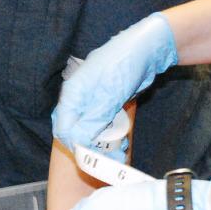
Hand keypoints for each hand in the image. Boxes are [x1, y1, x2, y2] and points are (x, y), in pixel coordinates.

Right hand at [53, 13, 177, 149]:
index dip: (76, 145)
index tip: (93, 158)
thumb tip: (78, 144)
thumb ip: (92, 122)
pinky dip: (111, 136)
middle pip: (75, 131)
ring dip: (103, 144)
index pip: (64, 128)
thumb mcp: (108, 97)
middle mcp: (79, 99)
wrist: (147, 49)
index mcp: (72, 94)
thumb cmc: (124, 65)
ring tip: (120, 151)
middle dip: (91, 148)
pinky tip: (122, 141)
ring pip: (90, 131)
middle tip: (111, 160)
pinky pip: (103, 126)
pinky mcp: (107, 103)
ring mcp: (93, 101)